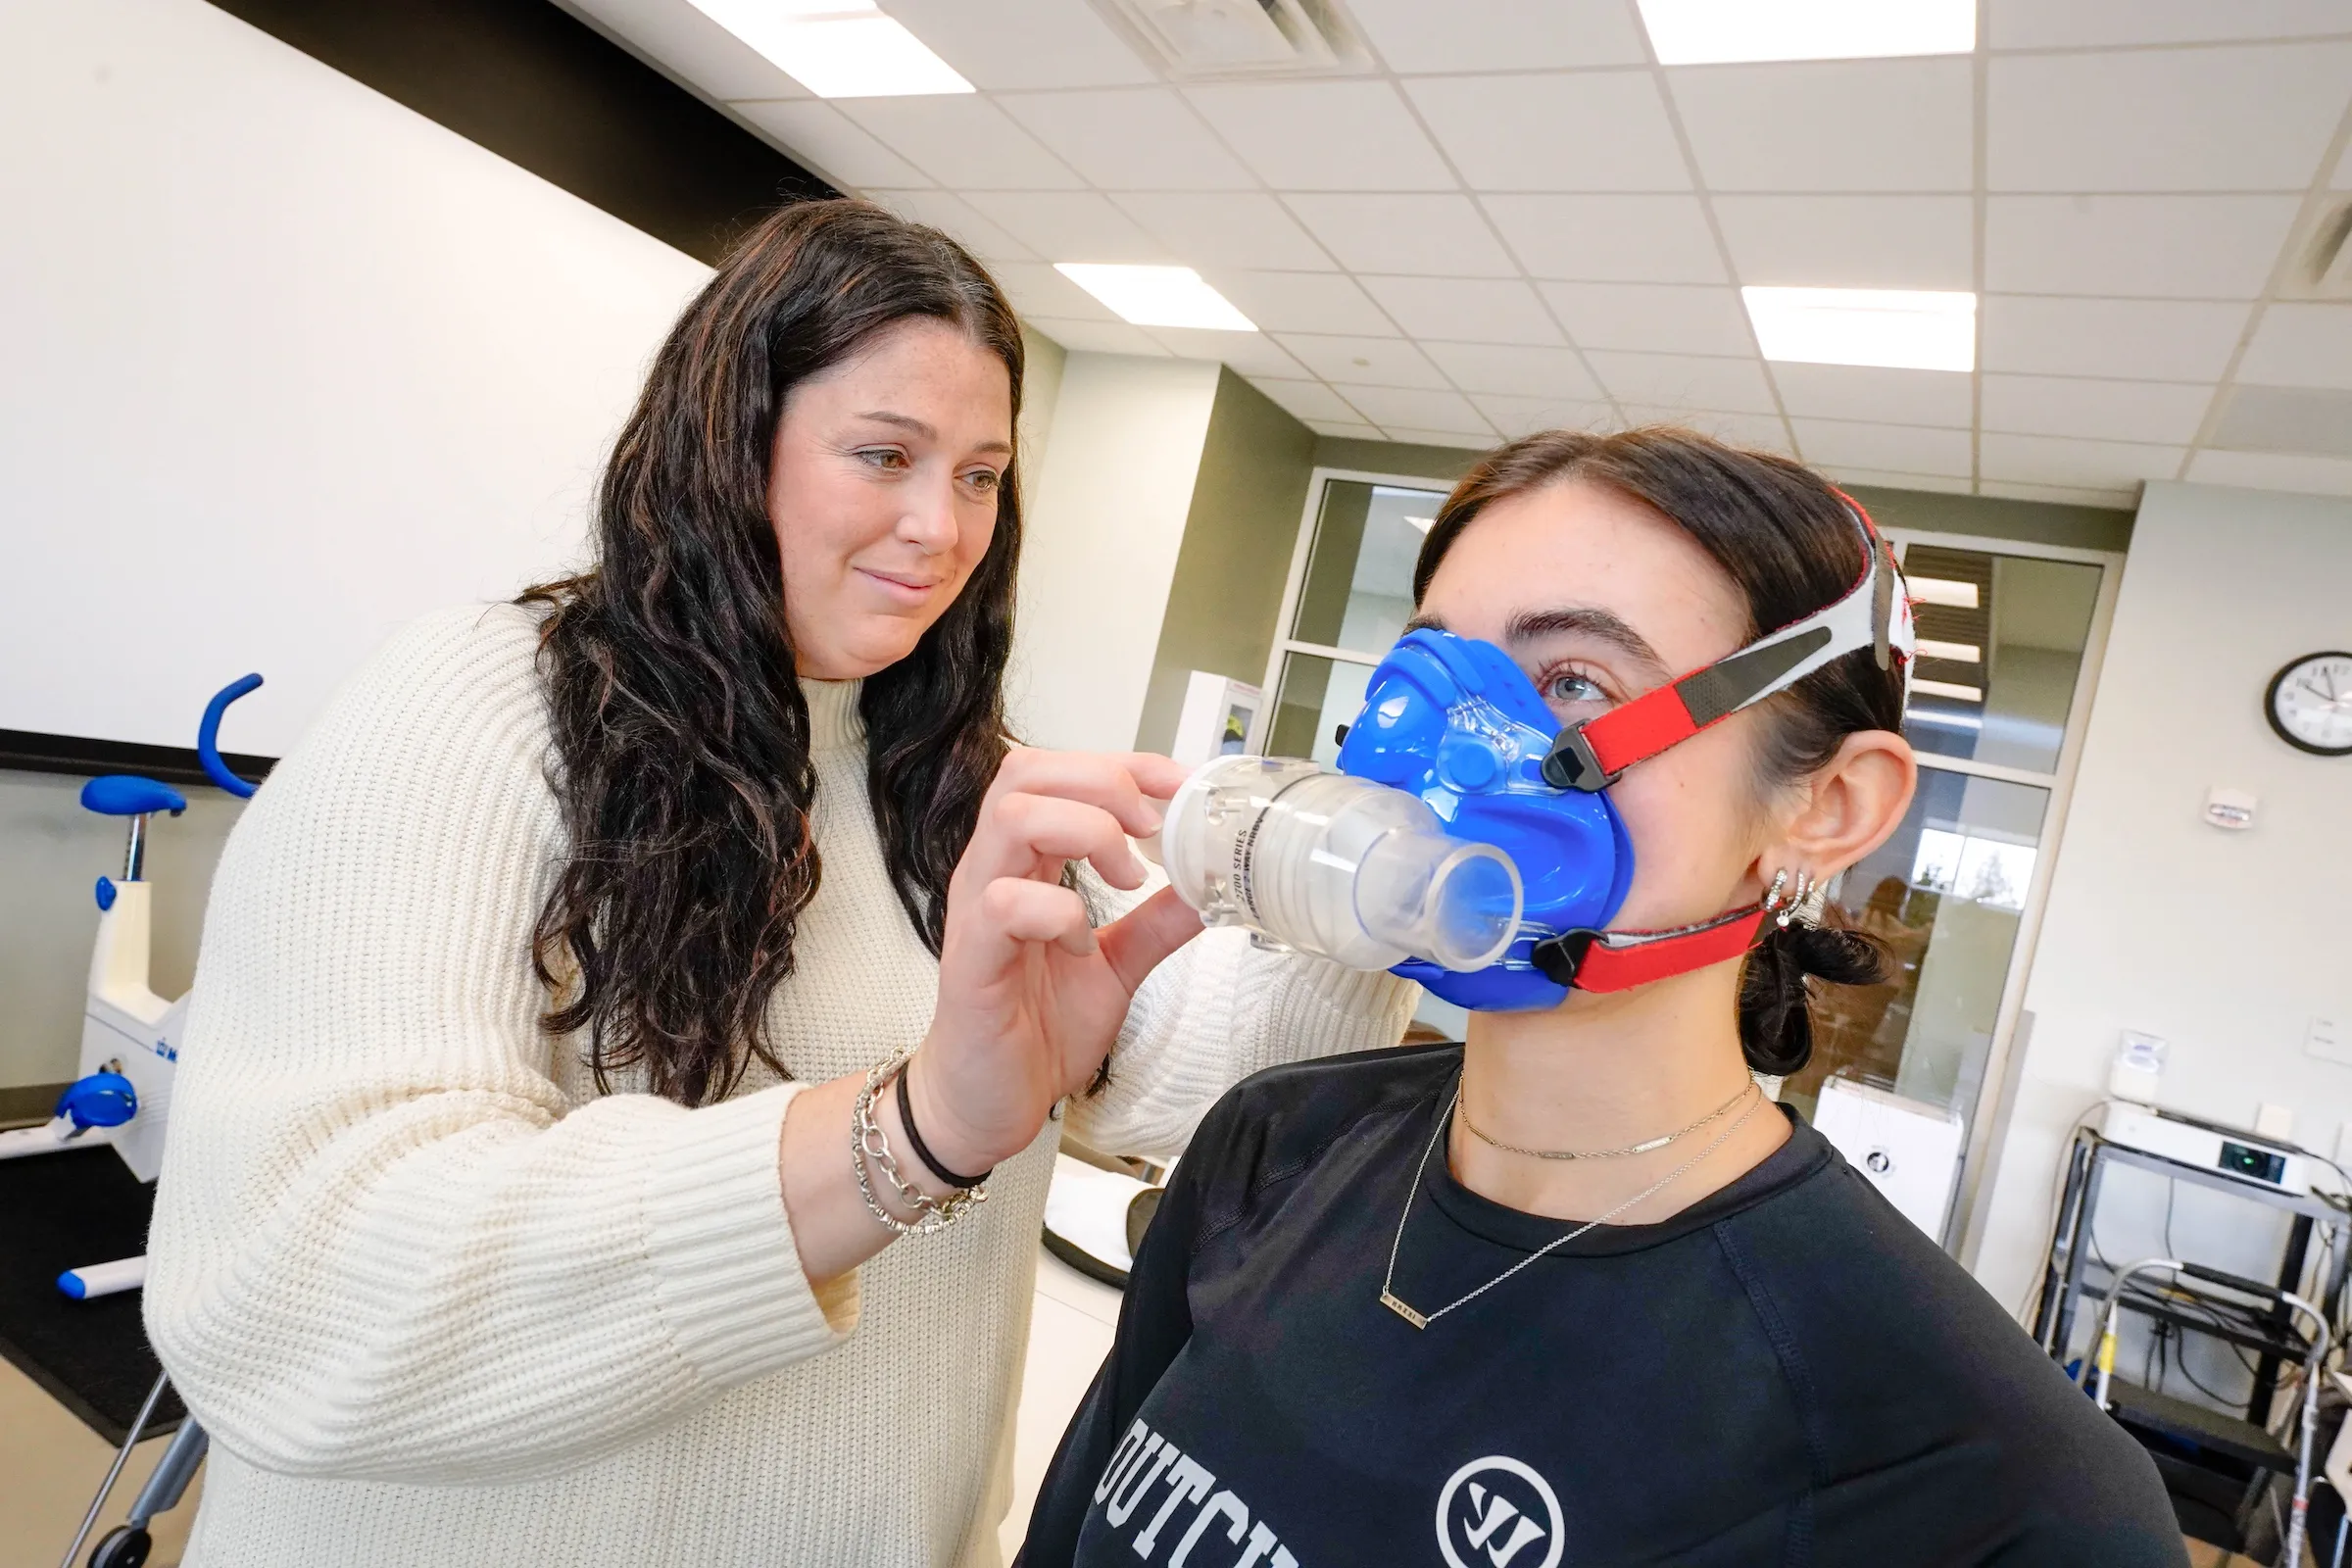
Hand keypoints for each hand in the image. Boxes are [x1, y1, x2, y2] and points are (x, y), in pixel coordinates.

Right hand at [907, 748, 1201, 1173]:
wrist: (986, 1103)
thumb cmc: (1032, 1028)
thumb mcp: (1116, 965)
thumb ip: (1157, 922)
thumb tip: (1208, 885)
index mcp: (1024, 863)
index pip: (1060, 774)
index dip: (1123, 766)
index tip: (1179, 784)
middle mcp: (993, 872)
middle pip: (1027, 774)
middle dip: (1103, 783)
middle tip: (1152, 828)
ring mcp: (976, 911)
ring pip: (1012, 818)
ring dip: (1086, 833)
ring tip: (1128, 878)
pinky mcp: (970, 960)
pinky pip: (1004, 904)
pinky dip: (1058, 912)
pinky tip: (1081, 944)